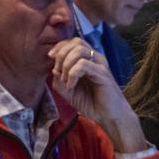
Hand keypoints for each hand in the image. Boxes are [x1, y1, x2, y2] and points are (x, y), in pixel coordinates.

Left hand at [49, 38, 145, 152]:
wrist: (108, 116)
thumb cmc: (90, 103)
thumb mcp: (68, 92)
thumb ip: (59, 81)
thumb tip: (53, 69)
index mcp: (87, 59)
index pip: (73, 42)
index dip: (59, 47)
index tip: (50, 58)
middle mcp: (95, 58)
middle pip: (76, 42)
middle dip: (61, 54)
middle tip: (58, 72)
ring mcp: (100, 64)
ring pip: (79, 50)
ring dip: (66, 64)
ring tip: (65, 80)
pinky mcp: (103, 73)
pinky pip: (83, 65)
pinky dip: (72, 74)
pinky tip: (71, 86)